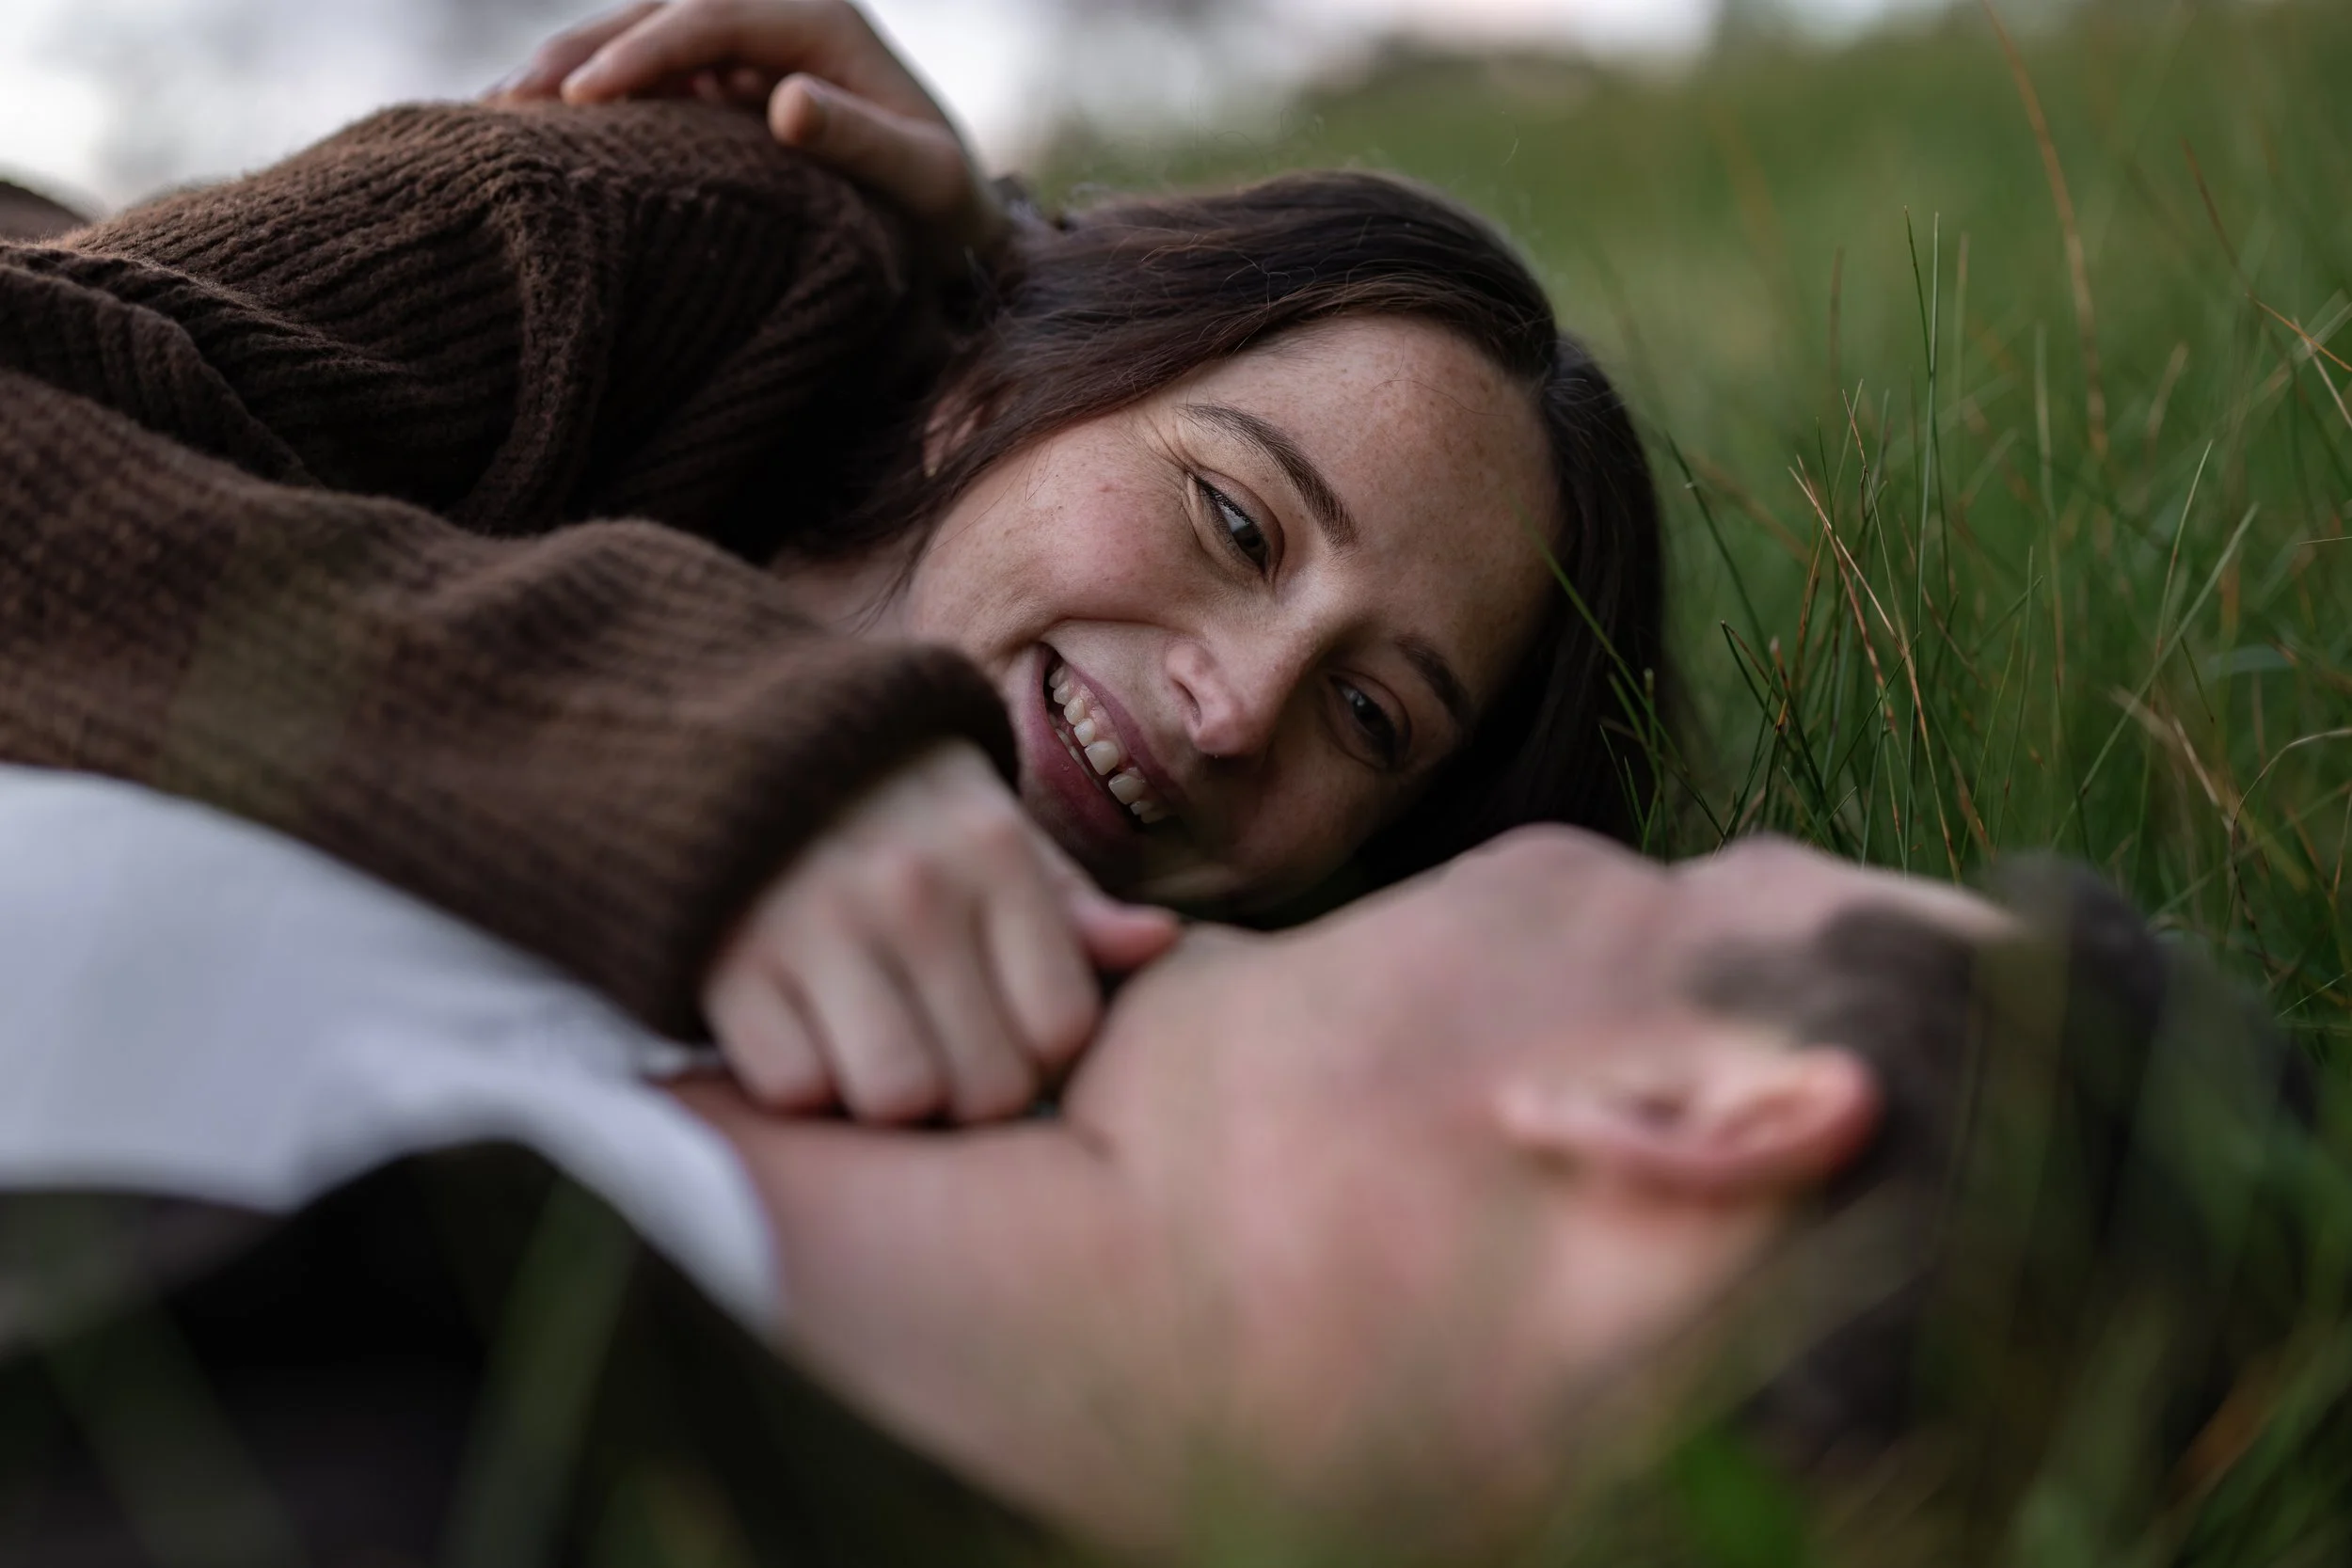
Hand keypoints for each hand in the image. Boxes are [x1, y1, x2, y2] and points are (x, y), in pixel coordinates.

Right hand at [488, 0, 1010, 263]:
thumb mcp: (922, 178)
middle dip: (579, 53)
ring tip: (493, 115)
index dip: (642, 50)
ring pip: (640, 37)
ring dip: (567, 70)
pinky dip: (591, 99)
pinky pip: (648, 77)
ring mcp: (746, 45)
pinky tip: (530, 133)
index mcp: (820, 17)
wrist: (955, 216)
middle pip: (658, 11)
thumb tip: (783, 101)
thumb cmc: (944, 204)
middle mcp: (777, 14)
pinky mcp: (726, 78)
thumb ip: (861, 139)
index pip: (711, 14)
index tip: (580, 99)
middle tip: (507, 103)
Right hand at [701, 742, 1178, 1123]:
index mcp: (992, 851)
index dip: (1039, 1055)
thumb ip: (1067, 900)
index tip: (999, 1032)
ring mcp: (815, 921)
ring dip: (884, 1099)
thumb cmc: (885, 806)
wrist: (724, 734)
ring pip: (896, 1100)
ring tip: (867, 1051)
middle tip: (932, 1052)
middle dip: (966, 1094)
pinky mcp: (726, 957)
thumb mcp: (987, 829)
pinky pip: (794, 1089)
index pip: (1063, 1028)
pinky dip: (798, 1083)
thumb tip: (1156, 943)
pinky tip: (800, 1034)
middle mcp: (913, 885)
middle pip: (987, 1087)